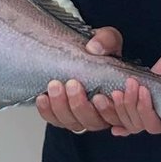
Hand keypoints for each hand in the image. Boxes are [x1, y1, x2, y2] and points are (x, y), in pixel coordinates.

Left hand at [35, 26, 152, 135]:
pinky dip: (47, 111)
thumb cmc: (99, 48)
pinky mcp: (62, 114)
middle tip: (72, 84)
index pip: (118, 115)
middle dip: (80, 106)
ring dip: (62, 108)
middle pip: (93, 122)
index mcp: (117, 97)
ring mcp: (80, 114)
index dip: (108, 110)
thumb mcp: (108, 38)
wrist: (80, 47)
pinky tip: (42, 97)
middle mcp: (100, 111)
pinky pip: (55, 120)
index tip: (98, 97)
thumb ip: (106, 41)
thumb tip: (94, 48)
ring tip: (55, 86)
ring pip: (73, 124)